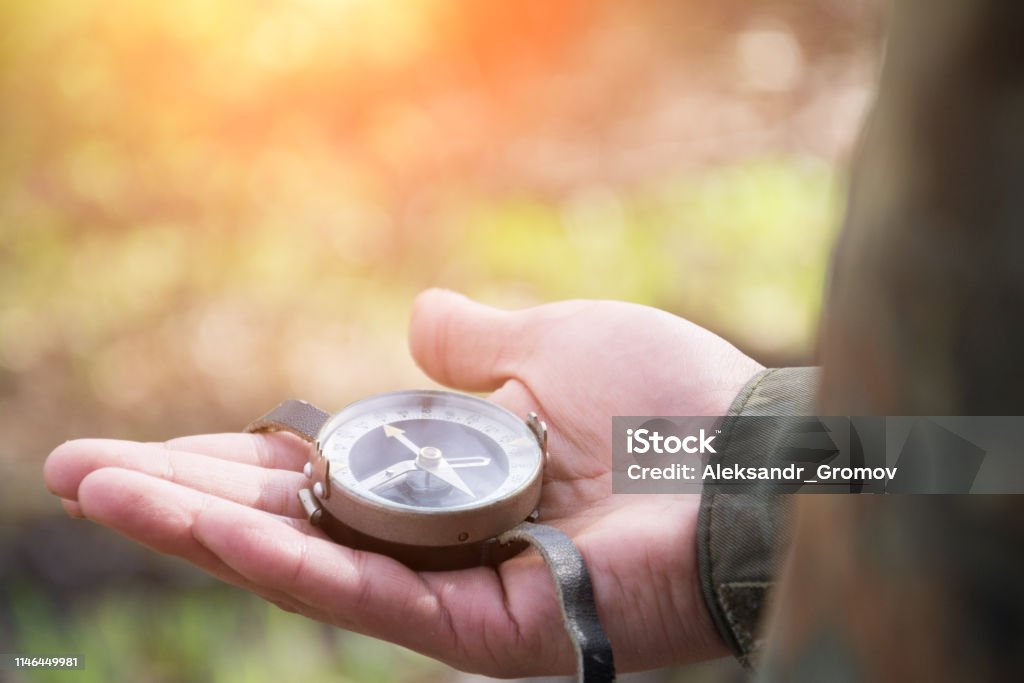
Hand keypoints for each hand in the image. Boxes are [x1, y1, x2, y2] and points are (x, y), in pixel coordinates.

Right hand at [43, 290, 761, 675]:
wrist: (756, 463)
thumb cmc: (670, 399)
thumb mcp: (552, 344)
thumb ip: (474, 344)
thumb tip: (411, 321)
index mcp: (449, 476)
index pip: (316, 472)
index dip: (232, 457)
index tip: (154, 441)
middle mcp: (437, 540)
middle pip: (289, 522)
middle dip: (182, 493)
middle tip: (77, 469)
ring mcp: (453, 591)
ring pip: (302, 560)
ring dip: (196, 522)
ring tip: (98, 484)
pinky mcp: (480, 630)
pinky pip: (360, 592)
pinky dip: (277, 555)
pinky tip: (198, 521)